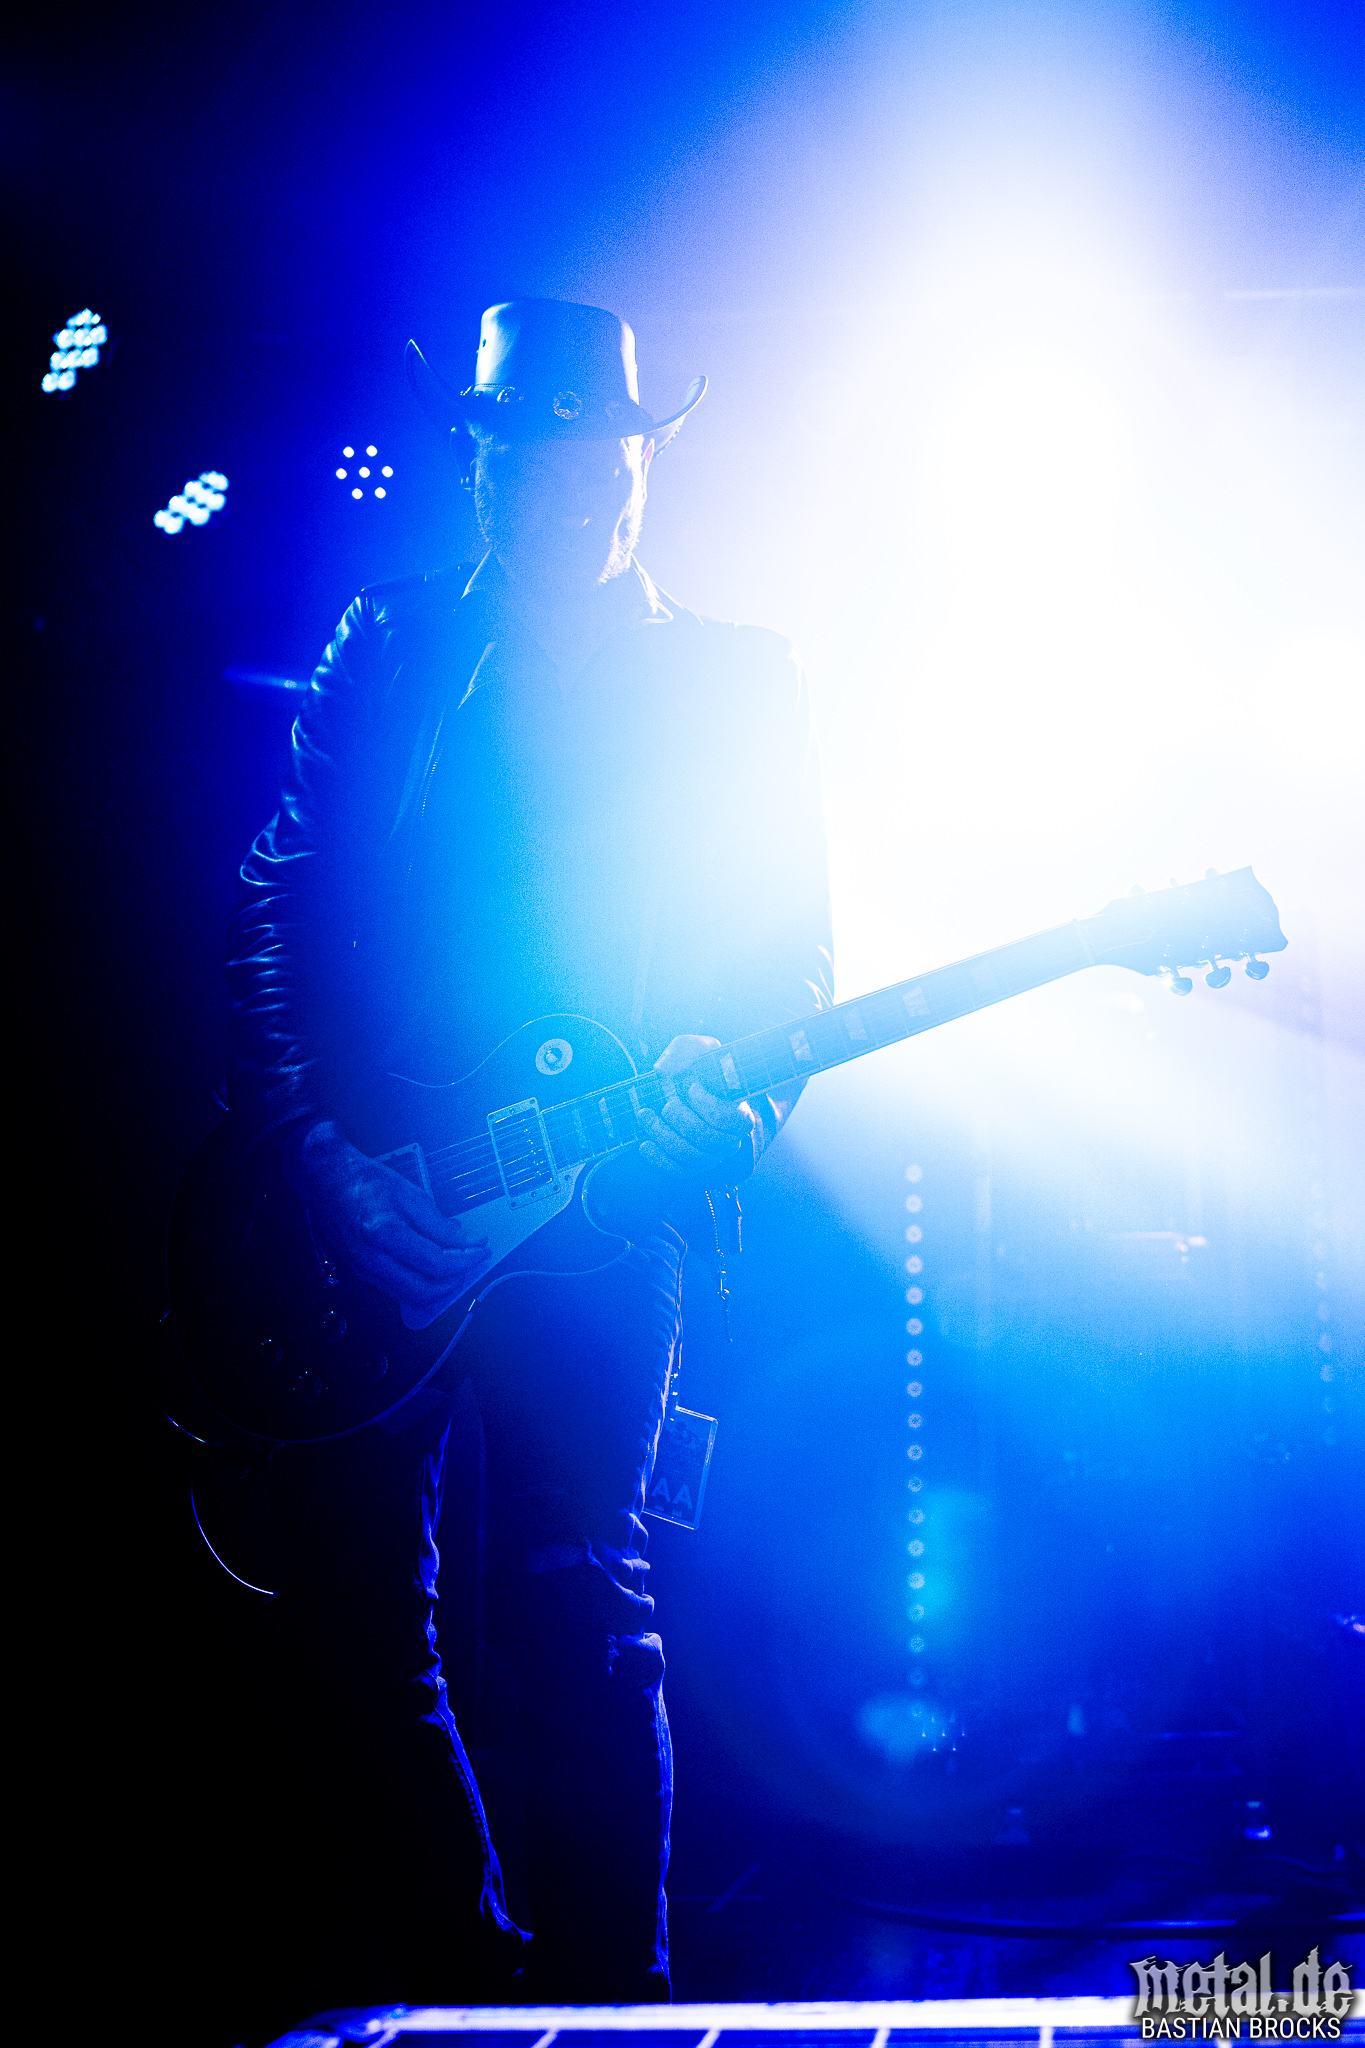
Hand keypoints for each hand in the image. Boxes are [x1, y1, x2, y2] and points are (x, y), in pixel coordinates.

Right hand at [286, 1120, 488, 1312]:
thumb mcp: (410, 1194)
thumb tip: (467, 1241)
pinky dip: (417, 1281)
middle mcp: (371, 1258)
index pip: (436, 1264)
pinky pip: (395, 1287)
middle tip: (469, 1262)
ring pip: (409, 1295)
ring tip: (453, 1263)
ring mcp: (363, 1269)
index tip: (480, 1251)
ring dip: (436, 1284)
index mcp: (385, 1234)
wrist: (324, 1178)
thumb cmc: (362, 1181)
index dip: (465, 1261)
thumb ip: (440, 1224)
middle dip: (453, 1281)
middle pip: (424, 1291)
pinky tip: (429, 1264)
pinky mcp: (360, 1271)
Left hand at [637, 1034, 756, 1181]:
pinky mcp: (692, 1166)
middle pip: (710, 1140)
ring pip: (692, 1156)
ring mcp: (711, 1156)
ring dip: (664, 1136)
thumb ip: (685, 1049)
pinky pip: (678, 1171)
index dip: (709, 1106)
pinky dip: (659, 1159)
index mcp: (739, 1112)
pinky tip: (644, 1143)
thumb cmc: (698, 1068)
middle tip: (667, 1103)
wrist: (687, 1089)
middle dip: (682, 1120)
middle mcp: (729, 1139)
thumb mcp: (696, 1049)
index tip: (692, 1087)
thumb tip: (664, 1071)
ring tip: (646, 1115)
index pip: (731, 1119)